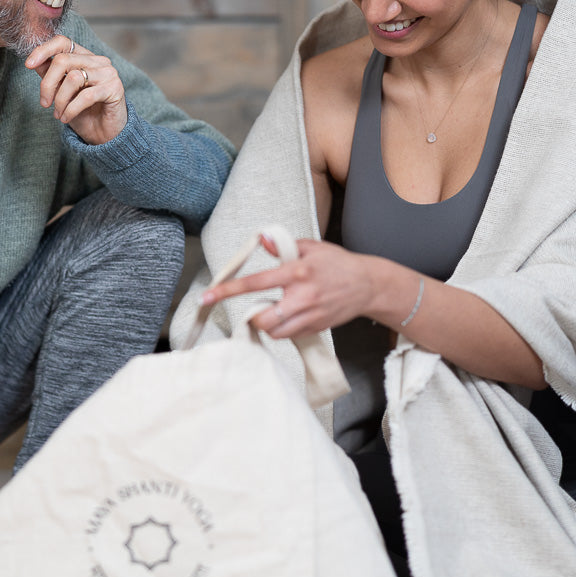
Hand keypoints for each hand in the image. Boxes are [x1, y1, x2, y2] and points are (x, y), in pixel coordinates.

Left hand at [25, 35, 126, 144]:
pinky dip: (71, 109)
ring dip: (60, 100)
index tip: (28, 64)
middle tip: (44, 103)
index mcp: (85, 57)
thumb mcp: (62, 92)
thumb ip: (51, 75)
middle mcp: (98, 61)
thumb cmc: (84, 112)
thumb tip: (33, 62)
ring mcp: (108, 73)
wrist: (105, 133)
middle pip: (63, 60)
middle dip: (48, 84)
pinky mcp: (114, 89)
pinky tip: (66, 118)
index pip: (62, 42)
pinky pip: (86, 96)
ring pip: (73, 78)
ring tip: (58, 114)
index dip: (43, 50)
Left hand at [200, 234, 374, 338]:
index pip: (255, 283)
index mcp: (296, 272)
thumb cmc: (337, 263)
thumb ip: (282, 245)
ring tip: (273, 311)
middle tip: (256, 306)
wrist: (368, 285)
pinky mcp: (316, 328)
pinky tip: (289, 316)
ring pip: (274, 332)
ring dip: (267, 324)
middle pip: (262, 318)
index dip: (228, 291)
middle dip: (253, 316)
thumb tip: (260, 240)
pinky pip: (289, 336)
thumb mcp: (311, 247)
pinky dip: (282, 329)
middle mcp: (302, 296)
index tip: (207, 296)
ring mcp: (310, 315)